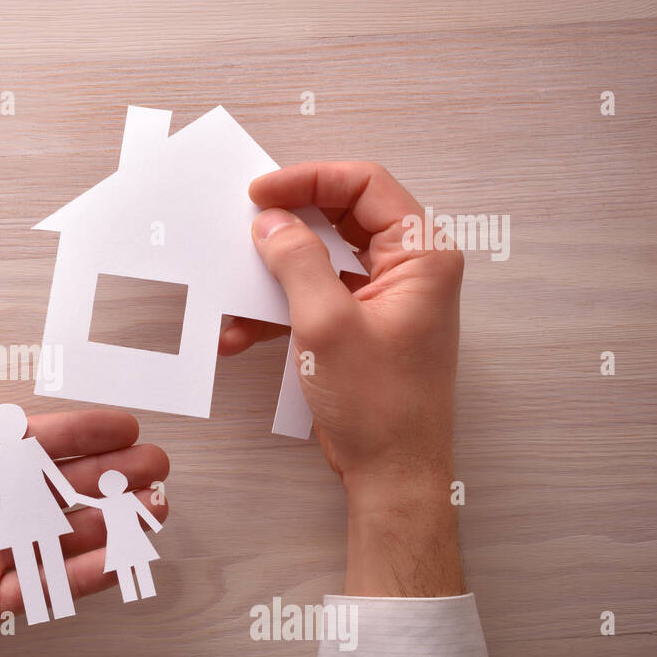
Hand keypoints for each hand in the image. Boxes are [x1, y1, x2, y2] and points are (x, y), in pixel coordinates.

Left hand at [0, 342, 169, 656]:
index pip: (20, 444)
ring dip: (108, 522)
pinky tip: (116, 560)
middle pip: (53, 488)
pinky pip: (39, 586)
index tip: (120, 422)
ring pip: (57, 535)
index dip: (72, 434)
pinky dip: (80, 574)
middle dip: (107, 476)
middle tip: (157, 465)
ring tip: (157, 509)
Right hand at [221, 162, 465, 597]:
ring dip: (273, 277)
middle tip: (242, 230)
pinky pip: (315, 298)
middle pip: (340, 219)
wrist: (393, 475)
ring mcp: (385, 299)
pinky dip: (278, 311)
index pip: (364, 185)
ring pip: (321, 261)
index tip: (260, 193)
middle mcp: (409, 269)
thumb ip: (296, 262)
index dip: (308, 181)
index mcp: (421, 255)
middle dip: (286, 228)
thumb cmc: (381, 407)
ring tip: (235, 296)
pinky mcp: (362, 328)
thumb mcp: (326, 324)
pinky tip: (242, 333)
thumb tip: (271, 222)